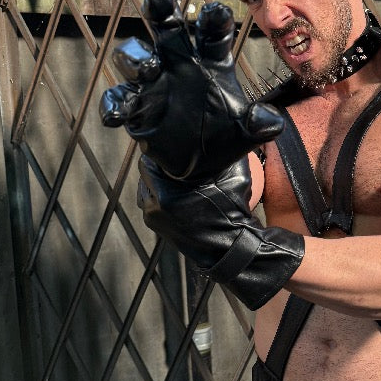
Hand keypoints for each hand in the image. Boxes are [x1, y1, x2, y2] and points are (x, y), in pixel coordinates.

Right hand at [99, 0, 283, 182]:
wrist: (201, 166)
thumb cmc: (224, 135)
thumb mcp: (246, 132)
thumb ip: (257, 123)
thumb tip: (273, 123)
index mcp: (211, 61)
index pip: (212, 32)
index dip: (213, 19)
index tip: (216, 11)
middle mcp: (180, 64)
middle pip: (167, 29)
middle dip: (161, 11)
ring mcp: (154, 83)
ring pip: (134, 55)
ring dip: (136, 58)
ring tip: (148, 68)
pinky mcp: (137, 107)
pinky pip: (118, 98)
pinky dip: (115, 105)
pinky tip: (118, 116)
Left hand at [137, 154, 303, 309]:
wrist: (233, 248)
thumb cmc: (233, 213)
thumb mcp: (233, 175)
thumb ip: (223, 153)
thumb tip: (224, 132)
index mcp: (165, 193)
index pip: (149, 159)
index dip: (162, 149)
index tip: (173, 145)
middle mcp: (153, 206)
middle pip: (147, 172)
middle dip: (160, 164)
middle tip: (176, 158)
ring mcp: (153, 218)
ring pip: (148, 188)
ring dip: (159, 179)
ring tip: (176, 174)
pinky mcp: (157, 227)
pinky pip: (153, 202)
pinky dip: (162, 194)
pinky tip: (177, 190)